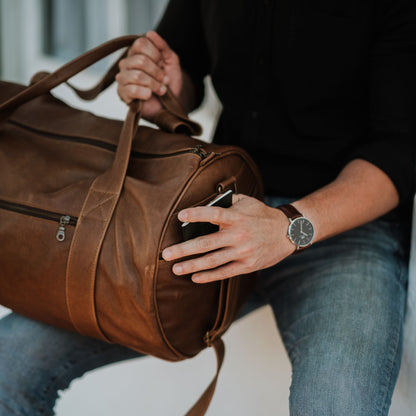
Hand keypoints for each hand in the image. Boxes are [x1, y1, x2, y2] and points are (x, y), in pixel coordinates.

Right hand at [116, 31, 182, 120]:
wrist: (169, 105)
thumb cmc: (169, 83)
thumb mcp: (171, 61)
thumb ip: (163, 47)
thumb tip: (150, 33)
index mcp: (136, 53)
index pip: (141, 43)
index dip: (156, 54)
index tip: (163, 64)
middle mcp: (126, 63)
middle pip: (140, 60)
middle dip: (157, 72)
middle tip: (165, 80)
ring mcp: (122, 78)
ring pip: (137, 76)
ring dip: (154, 84)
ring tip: (161, 90)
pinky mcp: (122, 94)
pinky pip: (132, 90)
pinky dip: (146, 93)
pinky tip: (150, 96)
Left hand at [161, 194, 294, 283]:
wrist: (287, 233)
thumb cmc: (262, 215)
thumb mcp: (247, 202)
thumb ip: (227, 202)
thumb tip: (205, 205)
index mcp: (238, 217)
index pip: (214, 214)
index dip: (197, 214)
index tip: (180, 216)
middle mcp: (239, 235)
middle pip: (206, 243)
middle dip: (183, 250)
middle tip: (165, 254)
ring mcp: (243, 252)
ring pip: (212, 261)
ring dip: (192, 265)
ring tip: (175, 268)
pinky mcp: (247, 265)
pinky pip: (224, 272)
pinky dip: (208, 276)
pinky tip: (194, 277)